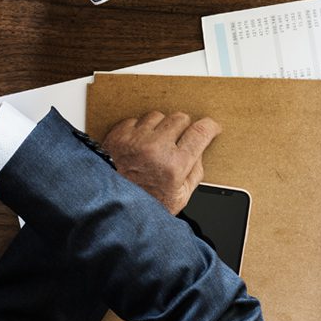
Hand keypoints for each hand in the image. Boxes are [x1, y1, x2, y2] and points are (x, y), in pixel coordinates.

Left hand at [100, 112, 219, 213]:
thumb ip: (195, 173)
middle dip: (183, 128)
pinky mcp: (118, 135)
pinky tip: (138, 145)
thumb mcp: (179, 198)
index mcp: (174, 165)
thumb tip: (200, 151)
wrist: (109, 204)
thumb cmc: (143, 203)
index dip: (210, 126)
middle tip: (178, 141)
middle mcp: (156, 148)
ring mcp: (135, 139)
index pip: (200, 132)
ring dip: (160, 127)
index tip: (211, 126)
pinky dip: (139, 130)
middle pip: (180, 118)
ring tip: (155, 145)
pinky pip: (136, 120)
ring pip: (158, 116)